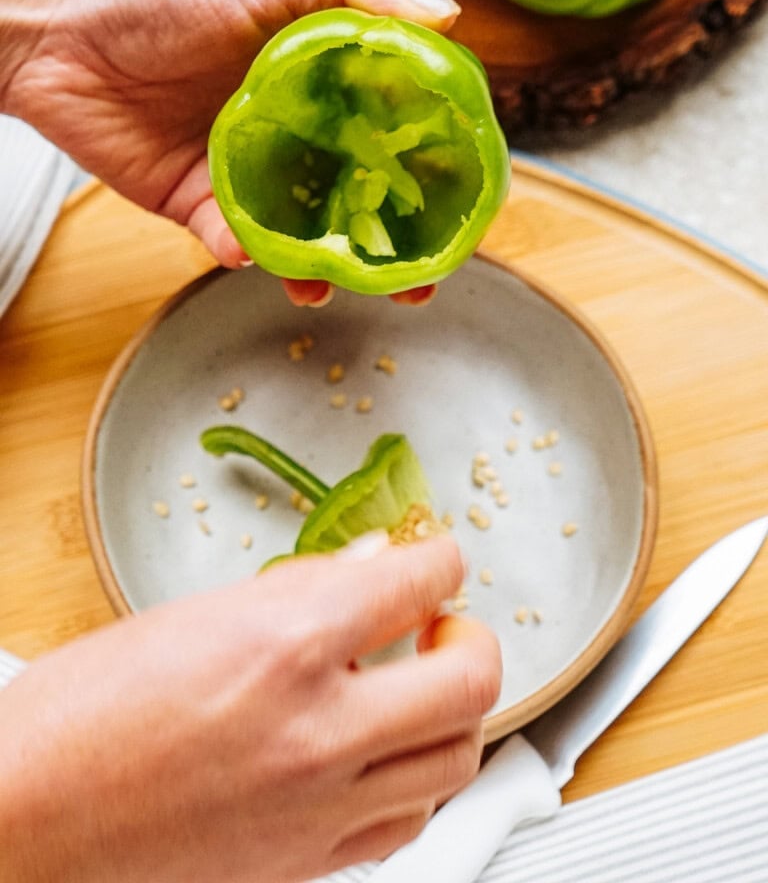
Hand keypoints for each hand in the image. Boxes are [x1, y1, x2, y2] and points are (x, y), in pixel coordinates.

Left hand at [0, 0, 460, 305]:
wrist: (57, 26)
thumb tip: (451, 15)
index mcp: (328, 78)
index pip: (399, 130)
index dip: (436, 171)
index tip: (466, 209)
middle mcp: (297, 129)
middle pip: (361, 197)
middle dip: (391, 246)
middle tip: (417, 284)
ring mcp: (250, 170)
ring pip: (304, 233)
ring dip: (324, 268)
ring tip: (334, 285)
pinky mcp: (196, 202)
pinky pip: (232, 240)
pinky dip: (244, 253)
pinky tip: (247, 251)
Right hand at [0, 536, 500, 882]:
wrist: (25, 819)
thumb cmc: (79, 714)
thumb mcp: (193, 615)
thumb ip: (298, 591)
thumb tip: (365, 569)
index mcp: (288, 643)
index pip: (417, 582)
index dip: (439, 558)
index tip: (437, 558)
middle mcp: (320, 728)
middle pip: (469, 678)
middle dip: (471, 637)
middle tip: (445, 625)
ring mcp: (319, 805)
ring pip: (455, 760)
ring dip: (455, 713)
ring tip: (424, 688)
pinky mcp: (306, 862)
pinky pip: (406, 823)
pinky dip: (418, 781)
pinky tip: (390, 757)